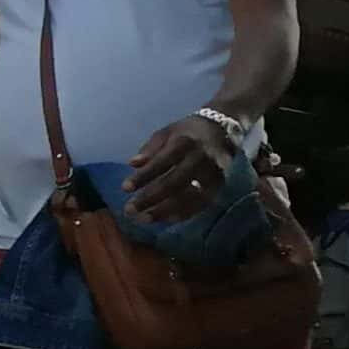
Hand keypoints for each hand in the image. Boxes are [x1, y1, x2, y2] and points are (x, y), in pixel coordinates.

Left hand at [123, 111, 240, 222]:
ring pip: (188, 198)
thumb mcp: (167, 132)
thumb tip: (133, 164)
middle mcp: (201, 159)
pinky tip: (165, 219)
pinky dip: (183, 214)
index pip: (162, 162)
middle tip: (130, 210)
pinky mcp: (220, 186)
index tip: (125, 188)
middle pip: (174, 183)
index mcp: (185, 142)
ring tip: (144, 219)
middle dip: (151, 198)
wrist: (224, 129)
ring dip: (165, 211)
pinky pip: (200, 204)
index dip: (144, 176)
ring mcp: (213, 175)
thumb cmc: (188, 132)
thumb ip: (150, 148)